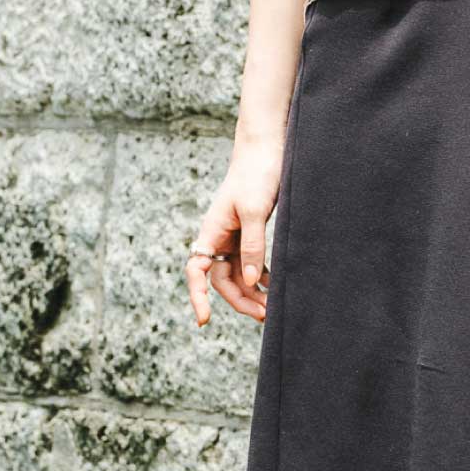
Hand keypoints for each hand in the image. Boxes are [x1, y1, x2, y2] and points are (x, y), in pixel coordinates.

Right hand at [185, 140, 281, 325]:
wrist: (266, 150)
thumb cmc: (257, 175)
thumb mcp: (255, 210)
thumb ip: (253, 246)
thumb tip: (250, 281)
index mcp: (212, 231)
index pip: (197, 271)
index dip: (198, 296)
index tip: (204, 320)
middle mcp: (218, 237)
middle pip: (222, 279)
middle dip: (240, 300)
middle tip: (263, 316)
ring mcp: (233, 236)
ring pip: (238, 274)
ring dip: (252, 292)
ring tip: (271, 309)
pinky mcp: (249, 232)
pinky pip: (250, 262)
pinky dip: (260, 277)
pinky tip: (273, 287)